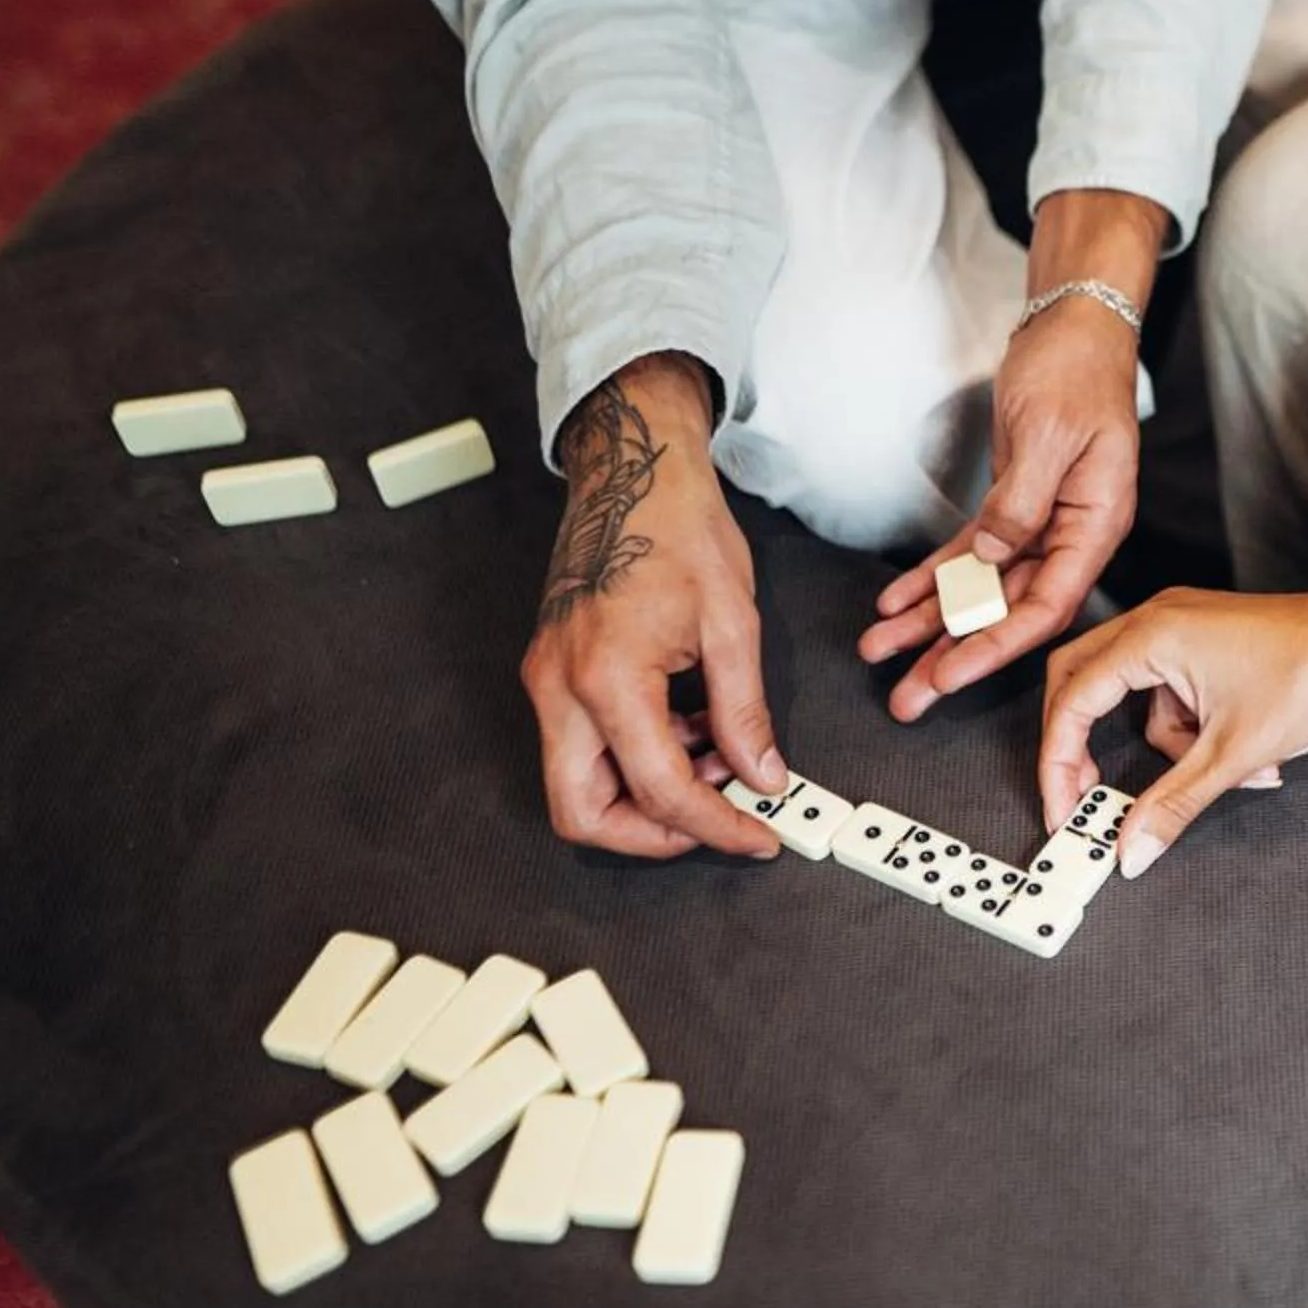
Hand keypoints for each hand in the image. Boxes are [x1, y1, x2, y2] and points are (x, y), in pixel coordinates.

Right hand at [522, 356, 785, 859]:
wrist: (632, 470)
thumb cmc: (678, 526)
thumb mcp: (731, 623)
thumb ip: (743, 712)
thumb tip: (761, 778)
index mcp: (606, 677)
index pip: (660, 790)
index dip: (715, 828)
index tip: (758, 837)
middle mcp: (558, 687)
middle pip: (582, 813)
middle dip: (650, 835)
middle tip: (715, 821)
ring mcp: (545, 680)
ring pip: (575, 786)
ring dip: (644, 793)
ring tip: (716, 758)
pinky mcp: (551, 671)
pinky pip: (583, 746)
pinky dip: (633, 758)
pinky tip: (689, 730)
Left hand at [857, 188, 1161, 719]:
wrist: (1075, 325)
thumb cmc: (1075, 371)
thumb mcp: (1048, 435)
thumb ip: (1021, 504)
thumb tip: (990, 561)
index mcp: (1096, 525)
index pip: (1046, 606)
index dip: (994, 647)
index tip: (948, 676)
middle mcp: (1072, 535)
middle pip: (1009, 612)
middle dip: (953, 654)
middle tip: (907, 697)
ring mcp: (1043, 525)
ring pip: (983, 590)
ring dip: (931, 623)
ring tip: (881, 653)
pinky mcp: (1015, 508)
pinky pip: (969, 558)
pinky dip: (930, 580)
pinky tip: (893, 603)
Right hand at [1038, 587, 1307, 876]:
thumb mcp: (1234, 754)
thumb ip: (1173, 804)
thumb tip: (1131, 849)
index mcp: (1151, 636)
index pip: (1073, 701)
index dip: (1059, 762)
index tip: (1065, 810)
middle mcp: (1155, 621)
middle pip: (1083, 687)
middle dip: (1083, 747)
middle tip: (1089, 797)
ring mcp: (1178, 627)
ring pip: (1138, 699)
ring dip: (1173, 747)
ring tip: (1237, 770)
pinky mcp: (1201, 641)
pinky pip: (1172, 693)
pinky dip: (1197, 731)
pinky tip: (1250, 752)